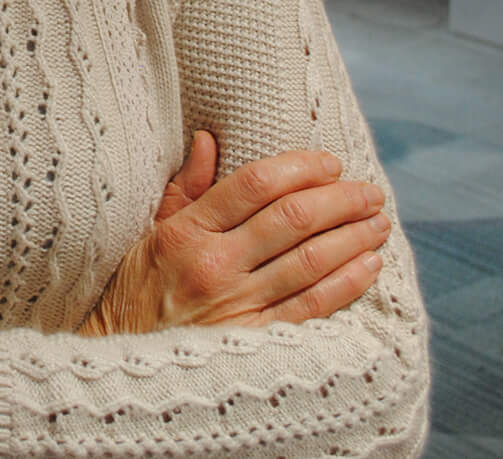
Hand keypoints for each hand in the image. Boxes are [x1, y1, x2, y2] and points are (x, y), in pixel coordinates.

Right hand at [81, 131, 389, 336]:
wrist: (124, 362)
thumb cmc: (138, 290)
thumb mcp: (151, 231)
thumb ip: (185, 186)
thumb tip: (208, 139)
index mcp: (186, 231)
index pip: (254, 184)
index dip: (299, 167)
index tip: (329, 162)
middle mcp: (214, 265)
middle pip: (291, 219)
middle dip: (340, 199)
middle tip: (368, 190)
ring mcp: (237, 304)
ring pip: (310, 260)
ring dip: (352, 236)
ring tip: (377, 221)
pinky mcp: (256, 338)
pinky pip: (313, 306)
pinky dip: (347, 282)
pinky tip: (370, 264)